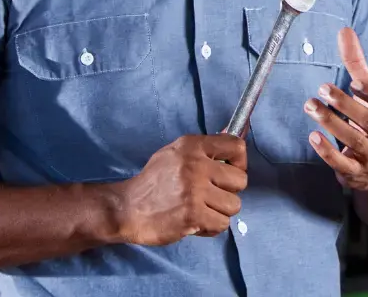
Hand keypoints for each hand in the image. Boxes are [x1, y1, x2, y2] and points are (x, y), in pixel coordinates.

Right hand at [109, 134, 246, 245]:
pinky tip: (196, 222)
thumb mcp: (175, 154)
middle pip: (240, 180)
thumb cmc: (153, 181)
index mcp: (192, 146)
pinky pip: (222, 224)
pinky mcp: (193, 215)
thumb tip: (237, 140)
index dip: (239, 162)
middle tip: (211, 195)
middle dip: (228, 191)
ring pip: (234, 205)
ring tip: (202, 209)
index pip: (236, 146)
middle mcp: (195, 165)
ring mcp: (195, 191)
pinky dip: (211, 227)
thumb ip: (205, 150)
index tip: (230, 172)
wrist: (127, 208)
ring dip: (220, 211)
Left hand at [304, 27, 367, 191]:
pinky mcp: (356, 174)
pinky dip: (327, 151)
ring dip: (331, 123)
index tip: (355, 82)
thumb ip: (358, 65)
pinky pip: (342, 163)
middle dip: (345, 105)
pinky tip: (313, 136)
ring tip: (311, 105)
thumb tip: (344, 30)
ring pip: (353, 141)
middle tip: (322, 88)